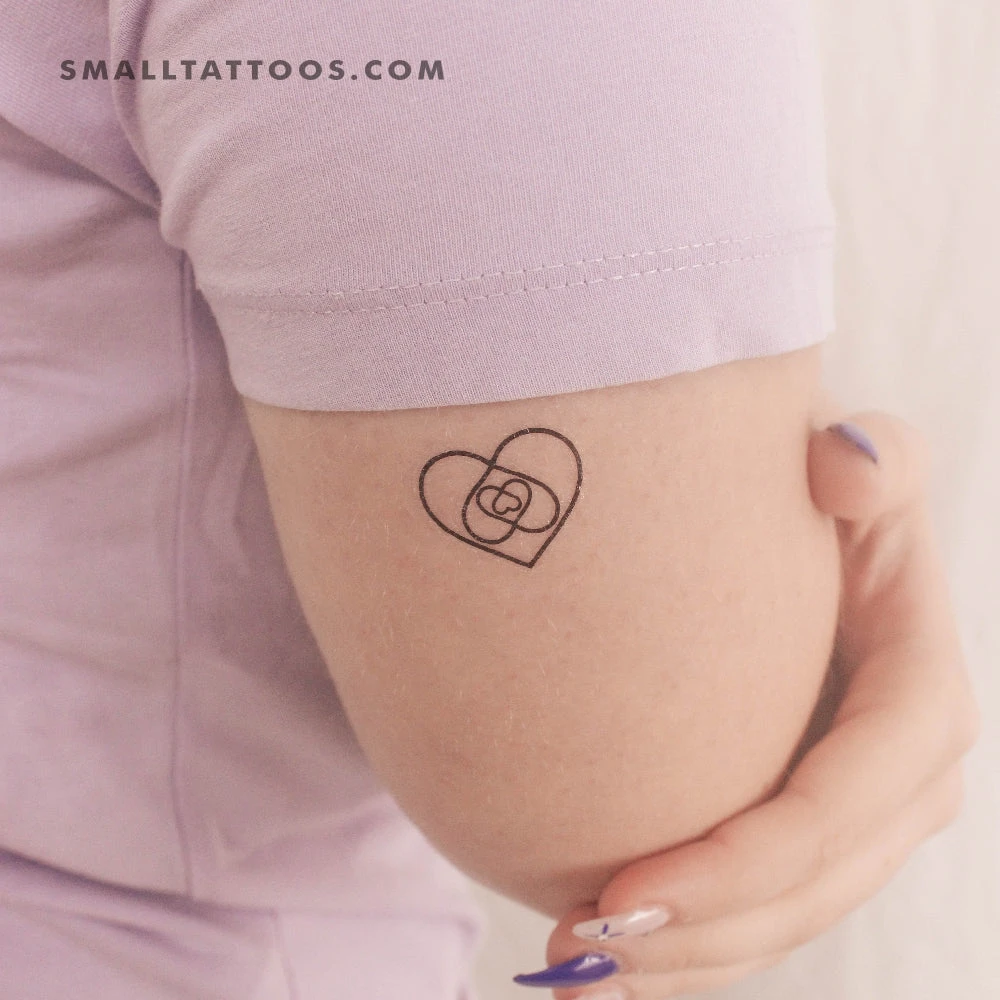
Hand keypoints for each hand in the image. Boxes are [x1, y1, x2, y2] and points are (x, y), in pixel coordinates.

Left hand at [513, 413, 981, 998]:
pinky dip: (682, 946)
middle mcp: (896, 772)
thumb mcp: (853, 461)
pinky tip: (595, 962)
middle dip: (708, 933)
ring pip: (780, 917)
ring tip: (572, 976)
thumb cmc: (808, 490)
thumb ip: (876, 458)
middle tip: (584, 948)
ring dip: (684, 962)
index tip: (631, 885)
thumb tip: (853, 466)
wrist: (778, 528)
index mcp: (918, 693)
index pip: (851, 797)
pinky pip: (751, 905)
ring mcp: (850, 810)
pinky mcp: (796, 824)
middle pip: (814, 883)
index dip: (755, 856)